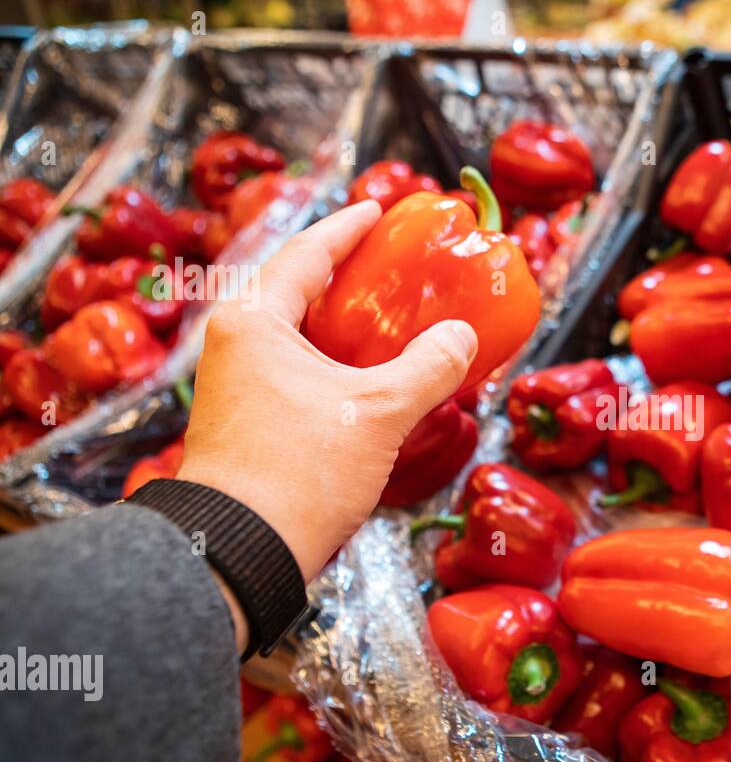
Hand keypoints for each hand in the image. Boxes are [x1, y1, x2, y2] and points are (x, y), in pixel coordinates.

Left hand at [177, 200, 477, 581]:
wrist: (241, 552)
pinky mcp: (248, 424)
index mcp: (254, 322)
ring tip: (390, 320)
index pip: (306, 253)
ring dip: (343, 326)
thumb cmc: (301, 471)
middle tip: (391, 264)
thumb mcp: (378, 414)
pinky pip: (297, 372)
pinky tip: (372, 380)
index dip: (347, 229)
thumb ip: (427, 368)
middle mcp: (235, 346)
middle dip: (346, 276)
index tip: (378, 210)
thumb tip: (463, 337)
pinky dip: (336, 364)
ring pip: (297, 337)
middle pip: (297, 290)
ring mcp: (237, 387)